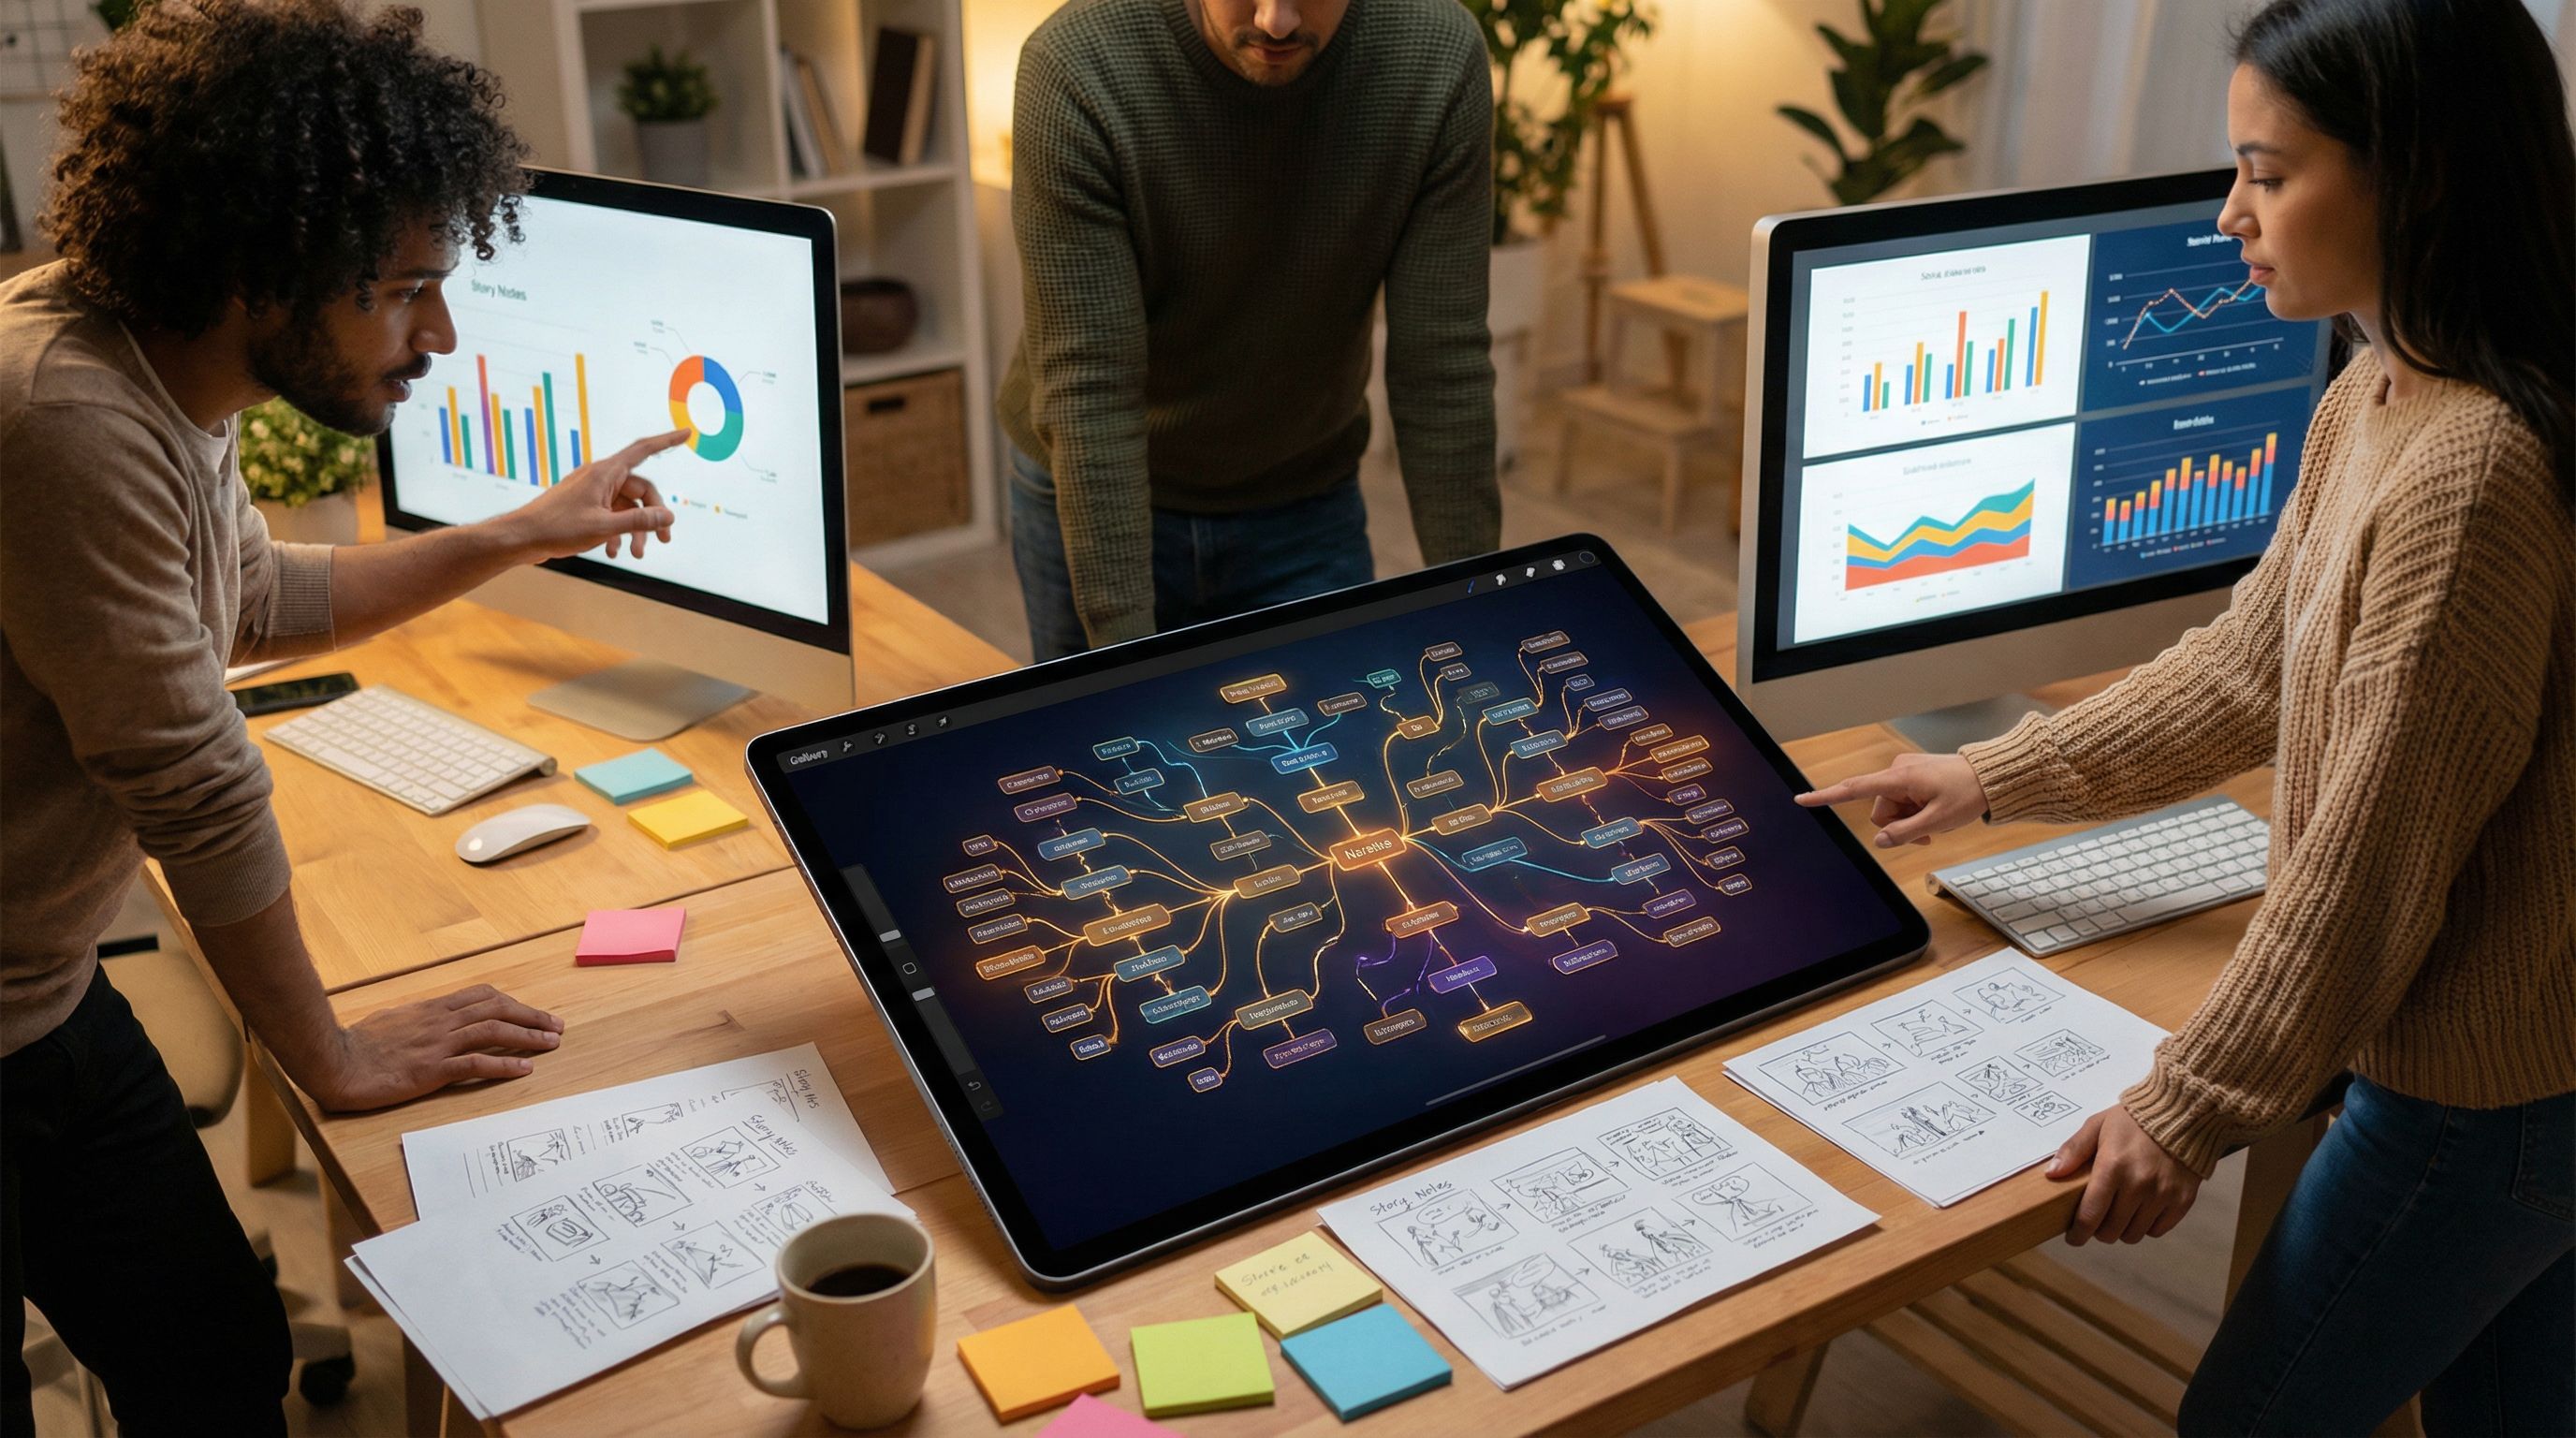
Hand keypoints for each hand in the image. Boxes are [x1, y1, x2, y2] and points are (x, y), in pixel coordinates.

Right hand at [304, 984, 565, 1111]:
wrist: (335, 1062)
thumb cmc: (356, 1045)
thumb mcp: (392, 1021)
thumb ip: (416, 1019)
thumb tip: (429, 1018)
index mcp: (431, 1009)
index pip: (481, 996)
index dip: (511, 1002)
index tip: (530, 1011)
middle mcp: (440, 1021)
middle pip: (496, 1009)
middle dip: (530, 1016)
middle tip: (555, 1026)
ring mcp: (437, 1044)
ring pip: (493, 1031)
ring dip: (527, 1037)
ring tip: (551, 1043)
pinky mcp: (431, 1070)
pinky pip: (476, 1064)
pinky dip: (504, 1065)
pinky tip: (524, 1070)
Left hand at [492, 428, 688, 560]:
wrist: (522, 538)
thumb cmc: (557, 528)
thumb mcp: (604, 526)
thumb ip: (638, 520)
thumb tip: (668, 516)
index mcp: (604, 473)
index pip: (643, 450)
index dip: (667, 441)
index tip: (686, 433)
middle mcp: (600, 478)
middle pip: (641, 490)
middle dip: (653, 516)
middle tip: (663, 541)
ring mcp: (592, 492)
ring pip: (627, 506)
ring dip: (635, 530)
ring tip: (637, 554)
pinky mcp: (584, 506)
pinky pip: (611, 514)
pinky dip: (617, 532)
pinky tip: (612, 552)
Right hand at [1794, 751, 1989, 847]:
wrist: (1991, 776)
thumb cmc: (1968, 793)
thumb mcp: (1938, 821)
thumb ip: (1905, 833)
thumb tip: (1880, 841)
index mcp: (1899, 779)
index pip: (1854, 789)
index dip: (1826, 797)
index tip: (1801, 799)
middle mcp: (1897, 771)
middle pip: (1879, 810)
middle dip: (1898, 825)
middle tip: (1927, 833)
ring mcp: (1905, 772)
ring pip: (1892, 809)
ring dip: (1908, 820)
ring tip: (1934, 823)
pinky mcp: (1912, 775)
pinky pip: (1903, 800)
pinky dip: (1914, 812)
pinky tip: (1933, 813)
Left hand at [2049, 1104, 2201, 1244]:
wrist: (2182, 1112)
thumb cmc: (2134, 1119)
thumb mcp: (2097, 1125)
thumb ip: (2073, 1150)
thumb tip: (2052, 1173)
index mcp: (2113, 1167)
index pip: (2090, 1215)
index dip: (2078, 1233)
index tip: (2073, 1237)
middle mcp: (2139, 1185)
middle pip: (2111, 1231)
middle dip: (2098, 1231)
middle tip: (2096, 1221)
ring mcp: (2163, 1194)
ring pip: (2134, 1234)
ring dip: (2122, 1230)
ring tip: (2118, 1215)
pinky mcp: (2183, 1200)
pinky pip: (2158, 1230)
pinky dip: (2146, 1226)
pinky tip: (2141, 1210)